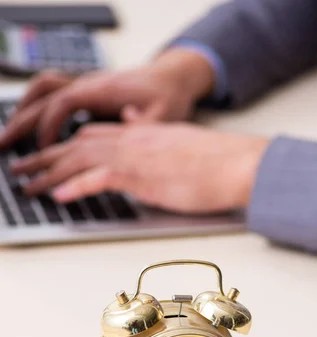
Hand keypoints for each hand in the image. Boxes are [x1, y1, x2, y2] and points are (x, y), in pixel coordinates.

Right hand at [0, 48, 214, 148]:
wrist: (172, 78)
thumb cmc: (169, 97)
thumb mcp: (165, 115)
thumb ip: (146, 124)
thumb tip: (127, 127)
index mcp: (104, 90)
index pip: (63, 102)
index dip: (49, 126)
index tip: (44, 150)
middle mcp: (89, 84)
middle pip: (44, 96)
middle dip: (21, 122)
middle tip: (3, 147)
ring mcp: (85, 86)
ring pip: (43, 91)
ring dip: (23, 111)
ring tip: (8, 137)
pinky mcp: (86, 93)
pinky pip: (52, 95)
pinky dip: (36, 109)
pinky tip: (31, 129)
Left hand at [11, 122, 267, 212]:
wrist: (240, 164)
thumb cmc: (218, 161)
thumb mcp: (181, 148)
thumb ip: (155, 145)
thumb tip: (138, 144)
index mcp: (143, 134)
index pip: (93, 135)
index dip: (66, 146)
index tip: (49, 156)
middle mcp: (134, 139)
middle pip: (78, 144)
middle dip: (46, 157)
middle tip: (24, 170)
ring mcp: (137, 156)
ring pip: (80, 158)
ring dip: (50, 172)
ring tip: (29, 186)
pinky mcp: (144, 175)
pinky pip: (100, 177)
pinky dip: (75, 185)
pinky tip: (59, 194)